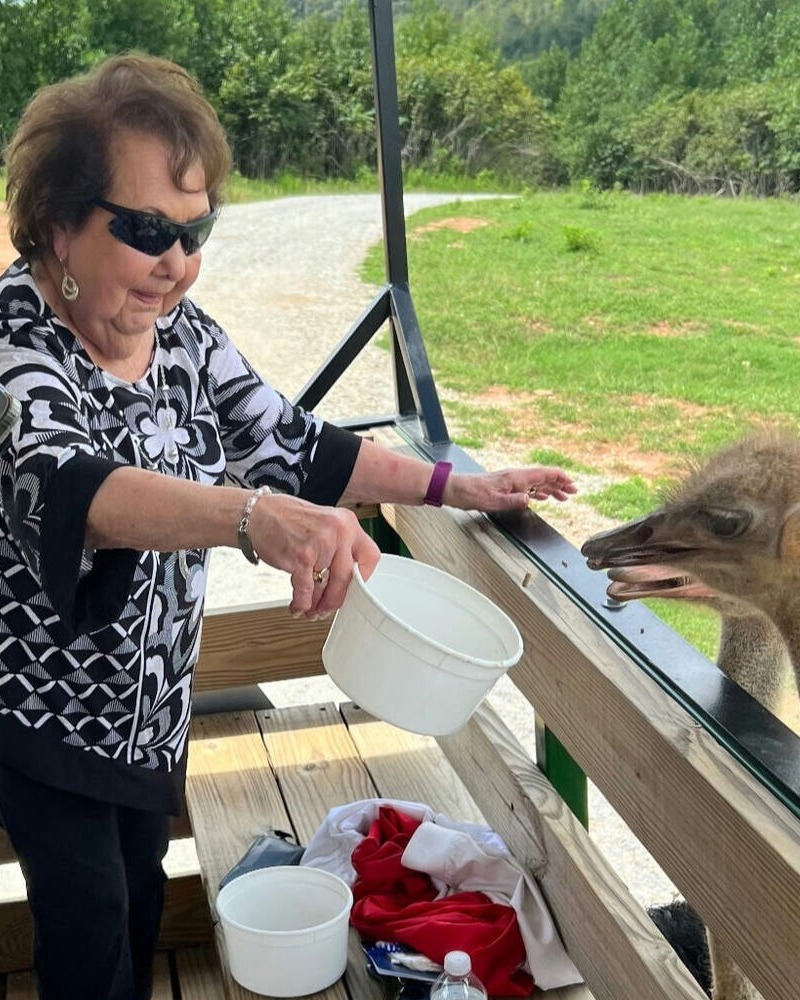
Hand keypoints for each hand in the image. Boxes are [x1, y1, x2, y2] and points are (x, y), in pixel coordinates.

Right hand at [247, 493, 380, 617]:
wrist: (257, 513)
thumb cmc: (286, 518)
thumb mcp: (324, 524)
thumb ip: (337, 548)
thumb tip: (342, 582)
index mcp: (347, 523)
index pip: (370, 556)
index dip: (363, 577)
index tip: (353, 588)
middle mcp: (338, 531)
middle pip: (347, 577)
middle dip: (335, 599)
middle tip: (327, 608)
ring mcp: (320, 544)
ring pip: (326, 586)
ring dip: (317, 604)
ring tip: (310, 610)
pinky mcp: (301, 556)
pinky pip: (306, 589)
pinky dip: (302, 603)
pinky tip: (298, 606)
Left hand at [446, 466, 576, 511]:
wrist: (455, 489)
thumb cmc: (472, 494)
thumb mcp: (493, 501)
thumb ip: (513, 501)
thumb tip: (530, 499)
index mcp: (516, 478)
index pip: (544, 474)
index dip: (560, 478)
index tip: (572, 485)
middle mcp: (516, 477)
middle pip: (543, 477)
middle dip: (560, 484)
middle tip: (574, 492)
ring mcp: (511, 481)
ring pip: (537, 483)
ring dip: (551, 488)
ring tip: (563, 496)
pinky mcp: (505, 487)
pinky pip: (527, 488)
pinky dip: (538, 492)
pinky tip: (542, 496)